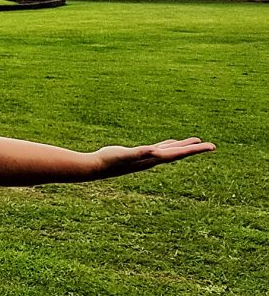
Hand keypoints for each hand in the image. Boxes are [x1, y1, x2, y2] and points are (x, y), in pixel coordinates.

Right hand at [92, 137, 214, 177]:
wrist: (97, 167)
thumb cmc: (110, 160)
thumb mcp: (125, 155)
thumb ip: (139, 153)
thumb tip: (152, 151)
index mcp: (154, 159)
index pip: (179, 154)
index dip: (194, 150)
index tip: (211, 147)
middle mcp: (153, 159)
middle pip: (179, 153)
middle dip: (195, 149)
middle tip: (212, 146)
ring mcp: (147, 157)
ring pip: (170, 150)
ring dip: (183, 147)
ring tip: (196, 142)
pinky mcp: (140, 154)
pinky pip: (159, 148)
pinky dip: (168, 145)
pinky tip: (171, 143)